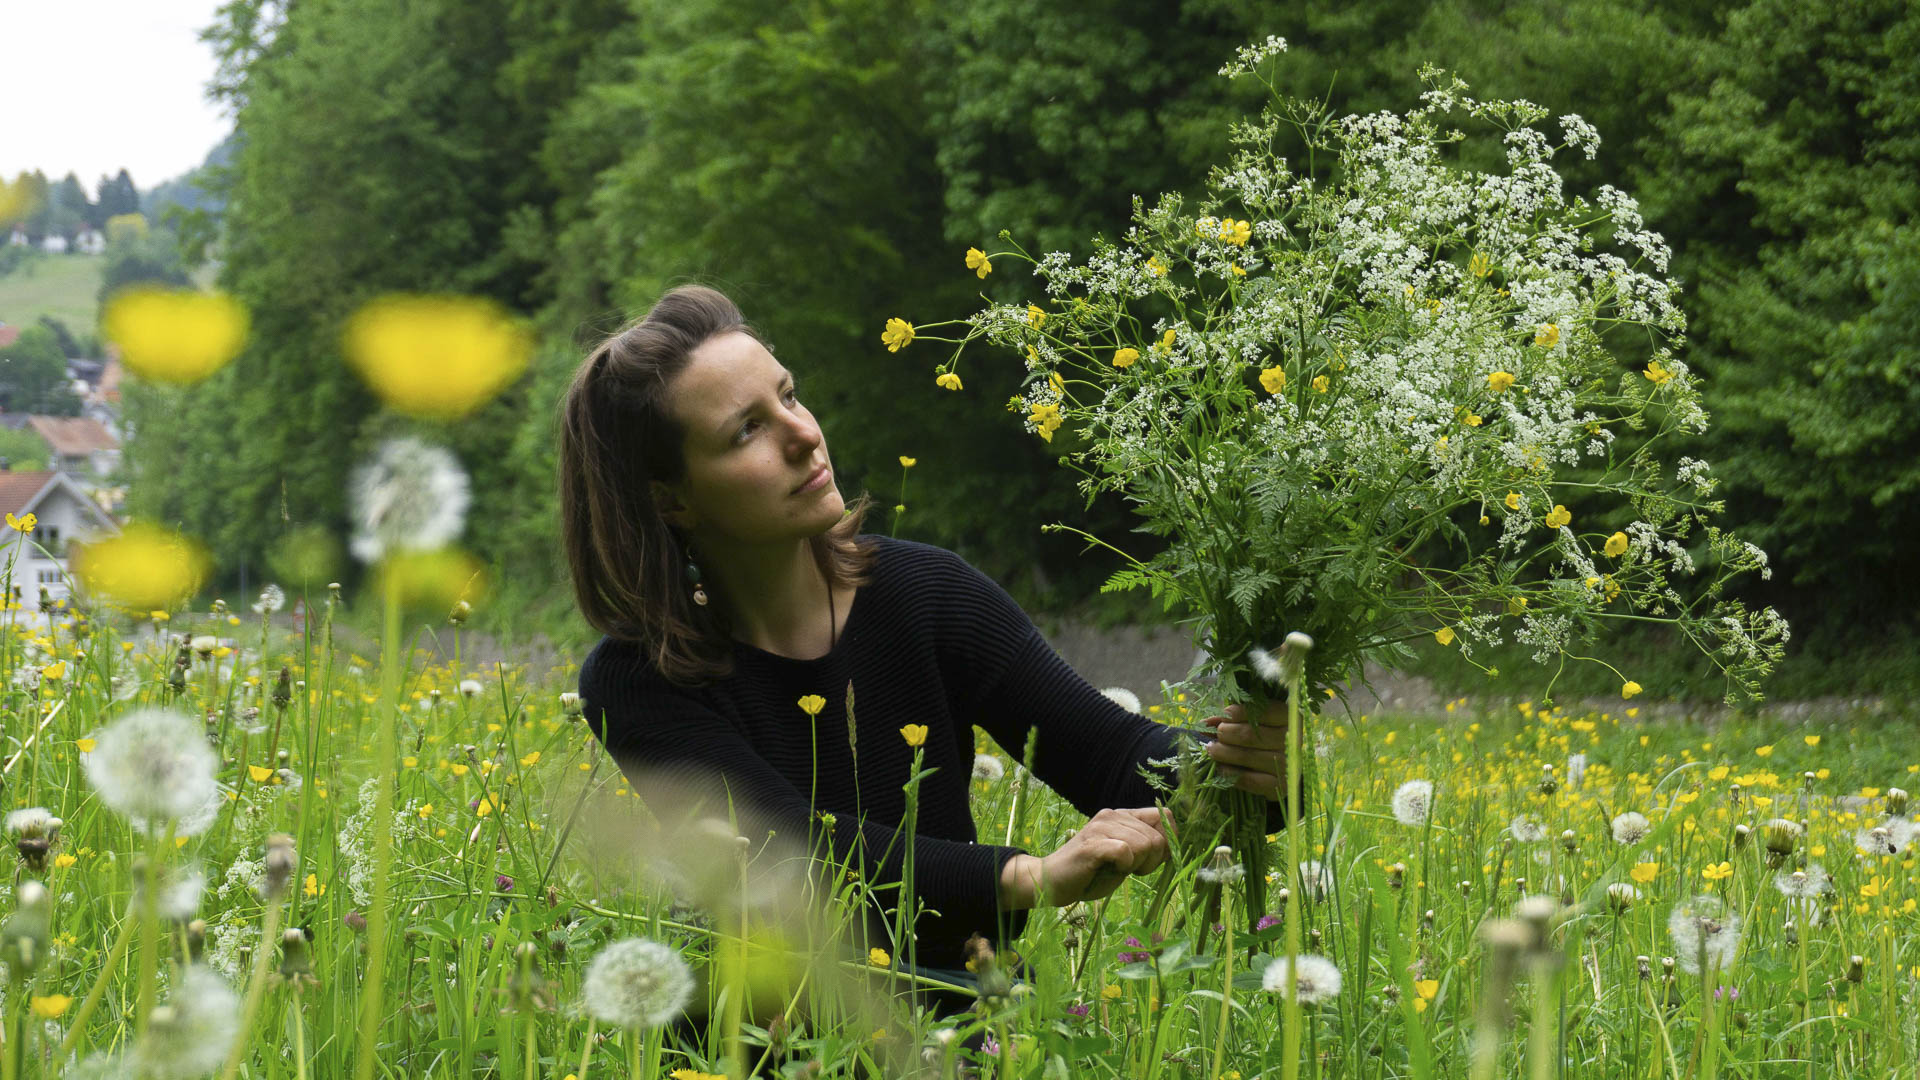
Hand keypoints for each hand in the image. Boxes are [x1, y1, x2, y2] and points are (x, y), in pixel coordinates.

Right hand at [999, 807, 1171, 907]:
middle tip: (1129, 870)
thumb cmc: (1091, 873)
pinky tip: (1108, 869)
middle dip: (1151, 862)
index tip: (1151, 861)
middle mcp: (1112, 815)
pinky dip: (1123, 866)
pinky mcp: (1091, 844)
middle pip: (1157, 837)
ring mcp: (1100, 827)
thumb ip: (1145, 847)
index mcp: (1122, 815)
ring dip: (1136, 866)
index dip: (1167, 842)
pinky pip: (1125, 852)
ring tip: (1115, 869)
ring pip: (1144, 845)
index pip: (1164, 817)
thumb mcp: (1125, 858)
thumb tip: (1172, 844)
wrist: (1051, 882)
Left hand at [1200, 700, 1288, 800]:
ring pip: (1247, 756)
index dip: (1240, 712)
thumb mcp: (1254, 722)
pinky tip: (1221, 768)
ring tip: (1212, 749)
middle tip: (1217, 735)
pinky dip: (1230, 773)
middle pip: (1250, 735)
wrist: (1285, 770)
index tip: (1226, 714)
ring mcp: (1288, 766)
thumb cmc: (1266, 738)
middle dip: (1226, 733)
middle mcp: (1293, 742)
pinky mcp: (1280, 787)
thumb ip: (1232, 719)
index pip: (1264, 711)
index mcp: (1291, 718)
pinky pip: (1248, 779)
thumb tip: (1204, 723)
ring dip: (1223, 753)